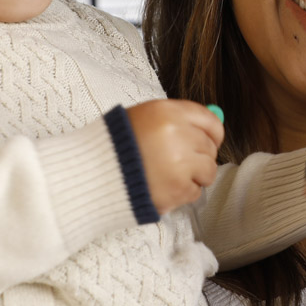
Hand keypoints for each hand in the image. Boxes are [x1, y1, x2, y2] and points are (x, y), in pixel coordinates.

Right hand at [125, 100, 224, 214]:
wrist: (92, 175)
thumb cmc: (115, 145)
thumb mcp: (142, 118)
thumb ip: (176, 120)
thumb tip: (210, 129)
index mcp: (167, 112)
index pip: (209, 121)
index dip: (213, 133)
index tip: (211, 141)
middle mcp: (177, 135)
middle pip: (209, 147)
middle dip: (198, 156)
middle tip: (178, 162)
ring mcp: (180, 163)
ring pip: (208, 170)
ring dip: (194, 176)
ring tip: (169, 175)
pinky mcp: (178, 189)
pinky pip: (195, 192)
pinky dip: (182, 192)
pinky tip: (162, 187)